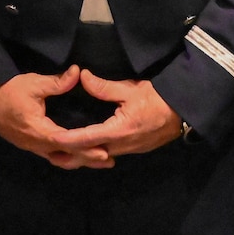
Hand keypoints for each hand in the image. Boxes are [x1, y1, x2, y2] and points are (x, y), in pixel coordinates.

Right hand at [0, 67, 106, 167]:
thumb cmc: (8, 91)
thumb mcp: (33, 83)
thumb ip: (57, 82)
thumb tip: (78, 72)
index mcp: (39, 130)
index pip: (66, 142)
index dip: (85, 147)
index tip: (104, 149)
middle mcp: (36, 144)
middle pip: (66, 155)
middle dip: (87, 158)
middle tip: (109, 160)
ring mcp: (31, 146)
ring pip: (58, 158)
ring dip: (78, 160)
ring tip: (98, 161)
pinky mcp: (29, 144)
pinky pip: (51, 154)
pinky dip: (66, 156)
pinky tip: (76, 155)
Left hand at [48, 72, 183, 161]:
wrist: (183, 111)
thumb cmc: (157, 98)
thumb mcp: (131, 89)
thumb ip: (104, 87)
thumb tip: (81, 77)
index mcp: (118, 130)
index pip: (87, 137)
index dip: (68, 139)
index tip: (52, 139)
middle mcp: (121, 146)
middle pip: (90, 154)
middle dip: (70, 156)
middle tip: (50, 155)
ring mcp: (127, 150)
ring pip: (99, 157)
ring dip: (82, 157)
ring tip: (63, 155)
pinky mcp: (132, 150)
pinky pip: (108, 155)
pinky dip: (94, 155)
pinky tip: (86, 151)